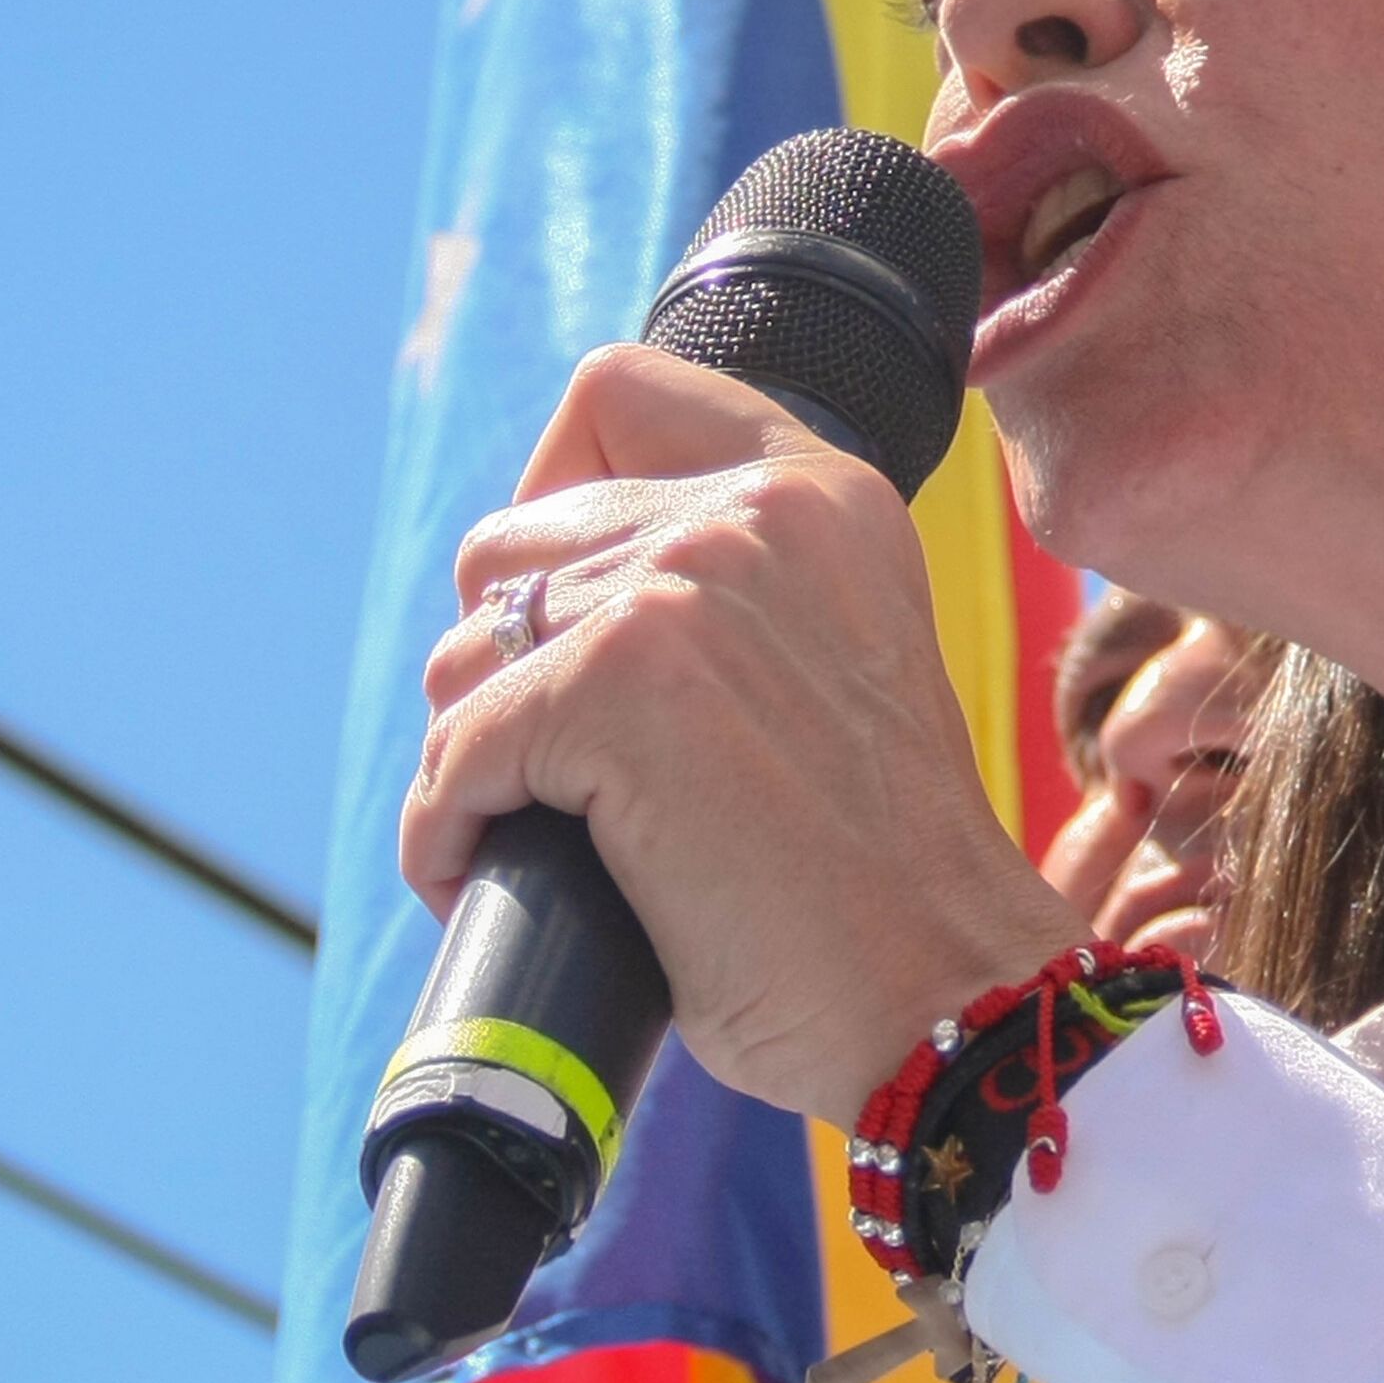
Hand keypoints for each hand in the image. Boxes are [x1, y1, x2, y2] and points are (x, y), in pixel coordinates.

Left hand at [406, 346, 1083, 1118]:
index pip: (616, 393)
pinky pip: (454, 753)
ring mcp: (680, 591)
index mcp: (819, 489)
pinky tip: (478, 878)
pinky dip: (444, 832)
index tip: (563, 610)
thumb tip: (537, 595)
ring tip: (530, 836)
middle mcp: (752, 513)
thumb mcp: (836, 655)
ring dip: (474, 756)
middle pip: (512, 543)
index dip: (551, 490)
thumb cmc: (876, 870)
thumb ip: (738, 585)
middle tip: (553, 768)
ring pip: (467, 653)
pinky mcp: (614, 690)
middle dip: (507, 664)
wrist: (939, 989)